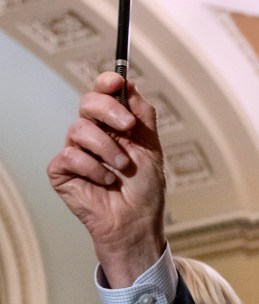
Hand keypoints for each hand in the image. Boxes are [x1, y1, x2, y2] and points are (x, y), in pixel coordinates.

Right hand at [47, 72, 165, 287]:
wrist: (137, 220)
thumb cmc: (144, 187)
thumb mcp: (151, 145)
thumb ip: (142, 114)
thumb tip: (130, 84)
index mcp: (114, 124)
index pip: (103, 93)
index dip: (106, 82)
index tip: (116, 82)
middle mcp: (93, 134)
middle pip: (88, 102)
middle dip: (109, 110)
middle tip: (128, 126)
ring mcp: (76, 151)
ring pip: (80, 129)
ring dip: (108, 148)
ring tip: (122, 167)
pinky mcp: (63, 171)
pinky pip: (71, 156)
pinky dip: (94, 169)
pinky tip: (106, 182)